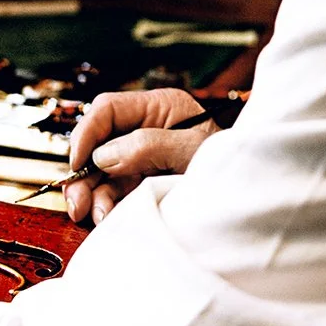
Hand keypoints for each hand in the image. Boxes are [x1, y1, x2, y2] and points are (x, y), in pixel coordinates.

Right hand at [65, 88, 217, 224]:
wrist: (249, 197)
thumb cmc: (229, 165)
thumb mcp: (190, 150)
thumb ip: (147, 147)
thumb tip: (103, 156)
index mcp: (159, 107)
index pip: (108, 109)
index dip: (86, 133)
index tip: (77, 162)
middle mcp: (146, 130)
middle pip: (99, 143)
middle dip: (83, 173)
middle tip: (76, 202)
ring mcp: (144, 158)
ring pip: (102, 172)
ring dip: (93, 194)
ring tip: (95, 215)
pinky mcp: (144, 184)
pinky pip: (114, 192)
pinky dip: (106, 206)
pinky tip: (107, 217)